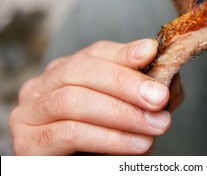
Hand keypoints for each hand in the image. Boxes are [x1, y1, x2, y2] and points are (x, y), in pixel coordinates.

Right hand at [9, 39, 183, 154]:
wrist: (88, 171)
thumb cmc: (109, 140)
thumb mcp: (134, 110)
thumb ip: (148, 91)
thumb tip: (169, 76)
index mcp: (68, 70)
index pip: (95, 52)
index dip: (124, 52)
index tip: (151, 53)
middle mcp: (45, 84)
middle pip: (81, 70)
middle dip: (125, 83)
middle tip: (159, 98)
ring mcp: (31, 111)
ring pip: (73, 100)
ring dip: (122, 113)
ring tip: (156, 126)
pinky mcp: (28, 142)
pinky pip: (69, 133)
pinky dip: (108, 138)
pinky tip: (137, 145)